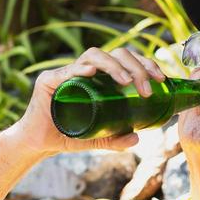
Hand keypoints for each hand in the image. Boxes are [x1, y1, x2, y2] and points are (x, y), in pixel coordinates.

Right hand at [7, 45, 167, 156]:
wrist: (37, 144)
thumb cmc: (66, 135)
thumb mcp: (95, 138)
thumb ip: (114, 138)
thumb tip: (137, 138)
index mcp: (97, 78)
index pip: (124, 60)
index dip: (145, 64)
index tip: (161, 79)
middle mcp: (83, 70)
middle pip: (114, 54)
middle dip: (135, 67)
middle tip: (147, 89)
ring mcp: (66, 73)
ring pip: (94, 55)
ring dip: (114, 66)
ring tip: (127, 81)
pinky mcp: (48, 81)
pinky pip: (66, 71)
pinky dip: (79, 69)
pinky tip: (91, 72)